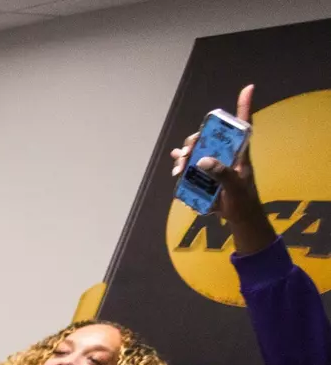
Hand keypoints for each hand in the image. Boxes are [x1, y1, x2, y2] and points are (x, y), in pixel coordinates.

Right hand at [169, 84, 274, 253]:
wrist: (238, 217)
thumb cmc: (242, 201)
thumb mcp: (234, 186)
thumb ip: (222, 173)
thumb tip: (203, 160)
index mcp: (239, 152)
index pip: (243, 125)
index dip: (244, 106)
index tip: (247, 88)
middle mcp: (225, 154)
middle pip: (209, 137)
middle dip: (195, 141)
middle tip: (186, 155)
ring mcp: (214, 165)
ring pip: (196, 151)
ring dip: (185, 156)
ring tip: (179, 168)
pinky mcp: (205, 176)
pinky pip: (190, 167)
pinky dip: (181, 166)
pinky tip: (175, 167)